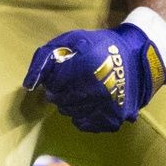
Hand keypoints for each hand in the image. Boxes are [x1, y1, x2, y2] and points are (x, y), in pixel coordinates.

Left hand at [23, 22, 165, 132]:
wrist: (136, 56)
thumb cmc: (98, 46)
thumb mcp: (69, 40)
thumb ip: (44, 59)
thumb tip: (29, 85)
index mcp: (85, 68)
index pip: (53, 85)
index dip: (53, 80)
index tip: (60, 74)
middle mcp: (97, 91)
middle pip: (62, 102)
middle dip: (59, 93)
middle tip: (68, 84)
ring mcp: (107, 107)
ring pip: (73, 114)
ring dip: (70, 105)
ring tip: (79, 91)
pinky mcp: (115, 118)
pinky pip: (87, 125)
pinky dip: (82, 116)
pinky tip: (87, 104)